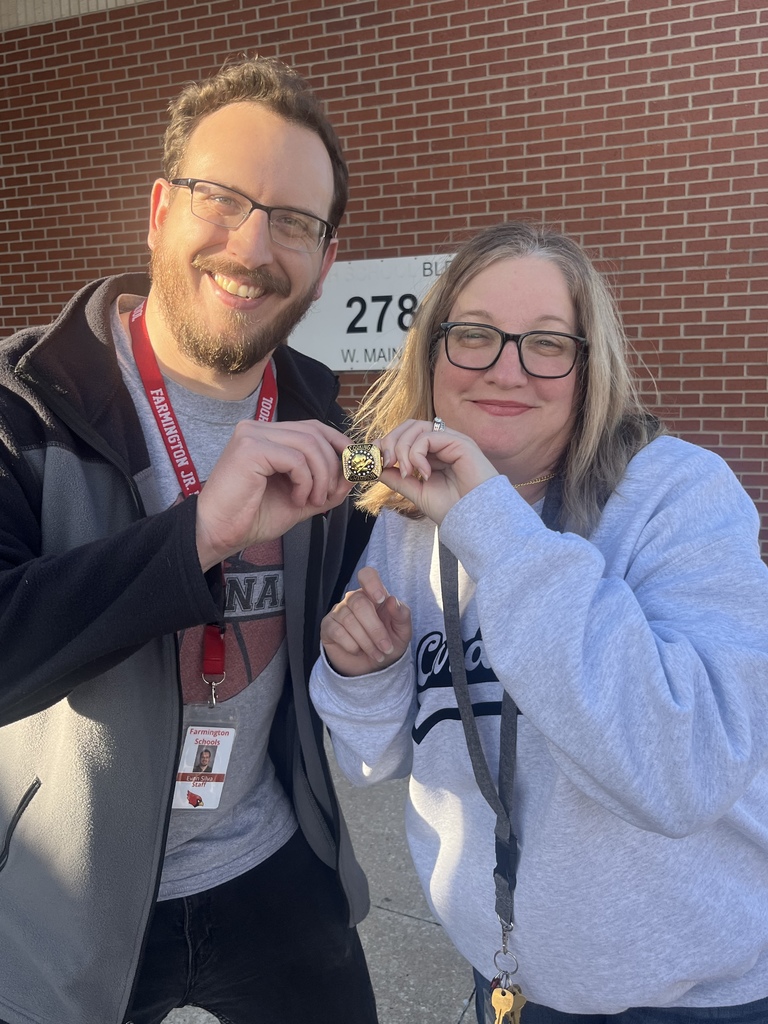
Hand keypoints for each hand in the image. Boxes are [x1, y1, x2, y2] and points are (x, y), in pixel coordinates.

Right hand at [195, 419, 353, 569]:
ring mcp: (252, 435)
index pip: (313, 427)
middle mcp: (257, 429)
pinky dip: (305, 482)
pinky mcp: (250, 449)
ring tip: (311, 501)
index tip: (353, 466)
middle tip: (329, 494)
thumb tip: (353, 474)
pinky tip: (295, 499)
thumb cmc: (251, 517)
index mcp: (267, 436)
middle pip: (314, 433)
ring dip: (320, 477)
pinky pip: (296, 459)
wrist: (218, 534)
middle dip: (332, 465)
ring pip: (309, 445)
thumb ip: (325, 487)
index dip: (338, 444)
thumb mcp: (300, 499)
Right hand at [321, 566, 411, 676]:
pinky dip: (351, 645)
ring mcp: (338, 612)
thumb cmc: (388, 642)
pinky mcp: (328, 626)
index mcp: (373, 595)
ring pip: (349, 620)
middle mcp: (353, 599)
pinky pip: (337, 631)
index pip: (367, 575)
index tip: (381, 599)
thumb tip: (392, 600)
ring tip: (377, 654)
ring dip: (366, 642)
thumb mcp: (402, 631)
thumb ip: (402, 614)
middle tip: (386, 648)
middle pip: (359, 603)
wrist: (372, 666)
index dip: (372, 583)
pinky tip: (358, 651)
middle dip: (375, 629)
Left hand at [377, 419, 497, 523]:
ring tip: (407, 472)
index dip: (387, 443)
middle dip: (391, 442)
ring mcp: (452, 440)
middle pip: (408, 426)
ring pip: (416, 427)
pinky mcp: (460, 442)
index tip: (375, 460)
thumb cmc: (452, 508)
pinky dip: (417, 454)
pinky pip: (428, 437)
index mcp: (433, 453)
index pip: (406, 435)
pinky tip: (423, 473)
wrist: (476, 520)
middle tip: (387, 464)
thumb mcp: (416, 492)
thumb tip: (377, 467)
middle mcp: (443, 443)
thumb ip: (397, 478)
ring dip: (402, 448)